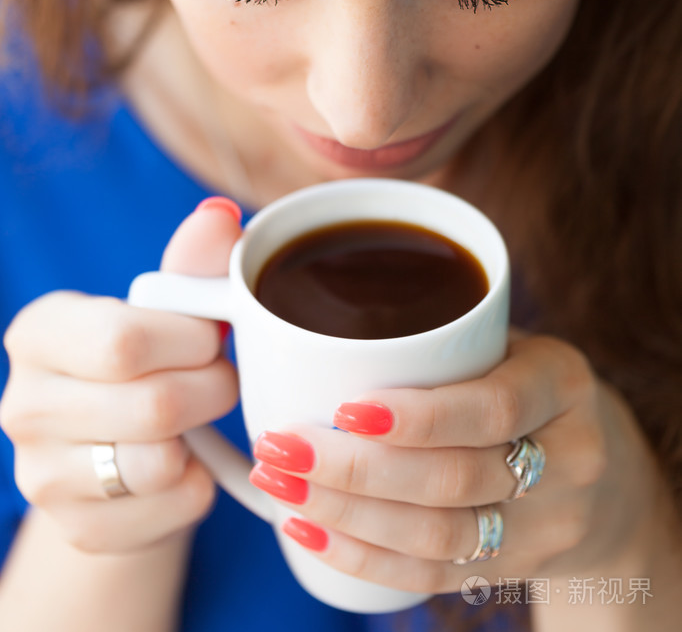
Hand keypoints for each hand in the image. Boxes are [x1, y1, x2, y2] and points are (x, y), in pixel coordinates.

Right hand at [0, 203, 242, 552]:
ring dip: (204, 438)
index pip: (124, 340)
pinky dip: (200, 486)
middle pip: (154, 404)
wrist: (120, 453)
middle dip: (212, 388)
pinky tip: (185, 464)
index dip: (191, 341)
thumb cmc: (148, 362)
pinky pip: (173, 508)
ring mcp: (41, 476)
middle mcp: (22, 405)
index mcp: (39, 332)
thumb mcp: (164, 309)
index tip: (210, 337)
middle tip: (218, 379)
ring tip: (198, 419)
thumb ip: (192, 266)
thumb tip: (221, 213)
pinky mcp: (79, 531)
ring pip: (160, 463)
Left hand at [249, 330, 660, 593]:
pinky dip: (362, 556)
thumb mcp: (508, 339)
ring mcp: (548, 526)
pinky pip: (432, 576)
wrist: (603, 472)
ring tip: (280, 483)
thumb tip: (302, 319)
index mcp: (562, 381)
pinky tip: (308, 532)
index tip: (344, 407)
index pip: (495, 407)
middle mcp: (569, 459)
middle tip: (280, 446)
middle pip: (455, 480)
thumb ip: (438, 330)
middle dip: (355, 470)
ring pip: (437, 536)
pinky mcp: (516, 570)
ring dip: (345, 514)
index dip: (420, 416)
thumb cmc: (525, 382)